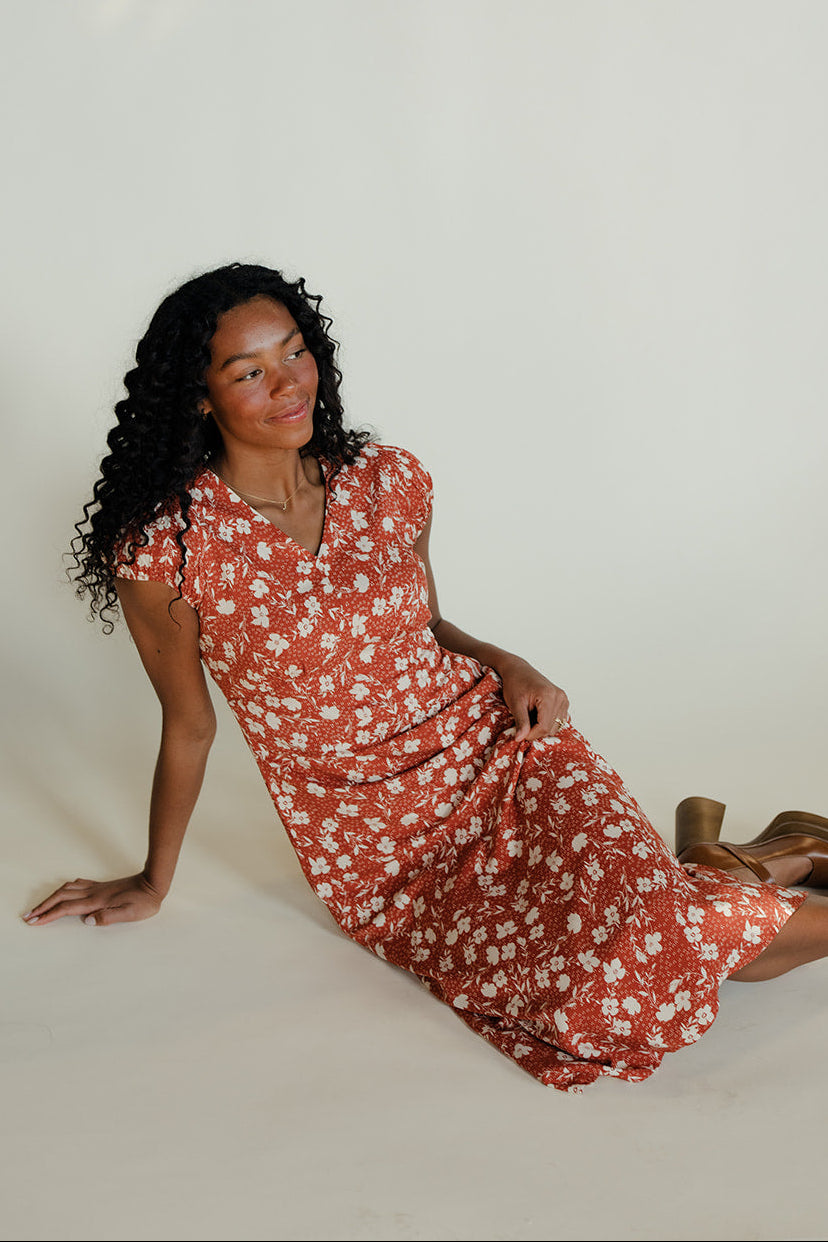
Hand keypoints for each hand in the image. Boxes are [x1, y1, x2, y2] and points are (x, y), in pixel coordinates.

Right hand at [22, 873, 163, 927]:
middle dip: (43, 907)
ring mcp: (97, 888)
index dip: (49, 915)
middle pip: (61, 898)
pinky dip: (65, 888)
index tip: (34, 921)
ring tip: (41, 905)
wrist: (153, 883)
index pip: (66, 909)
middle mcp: (93, 893)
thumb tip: (86, 920)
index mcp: (97, 902)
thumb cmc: (144, 901)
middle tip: (28, 915)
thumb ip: (108, 917)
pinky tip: (65, 890)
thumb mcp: (130, 914)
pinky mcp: (102, 886)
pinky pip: (77, 884)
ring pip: (66, 889)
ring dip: (51, 897)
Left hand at [498, 656, 569, 743]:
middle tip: (523, 723)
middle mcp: (560, 697)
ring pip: (556, 726)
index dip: (532, 734)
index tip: (520, 734)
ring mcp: (563, 699)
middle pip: (551, 728)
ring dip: (542, 727)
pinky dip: (547, 722)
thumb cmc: (514, 684)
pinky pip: (558, 720)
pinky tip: (536, 715)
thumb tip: (519, 739)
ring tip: (529, 717)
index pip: (544, 727)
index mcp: (549, 696)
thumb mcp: (515, 704)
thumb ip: (521, 722)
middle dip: (536, 731)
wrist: (518, 670)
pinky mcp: (563, 701)